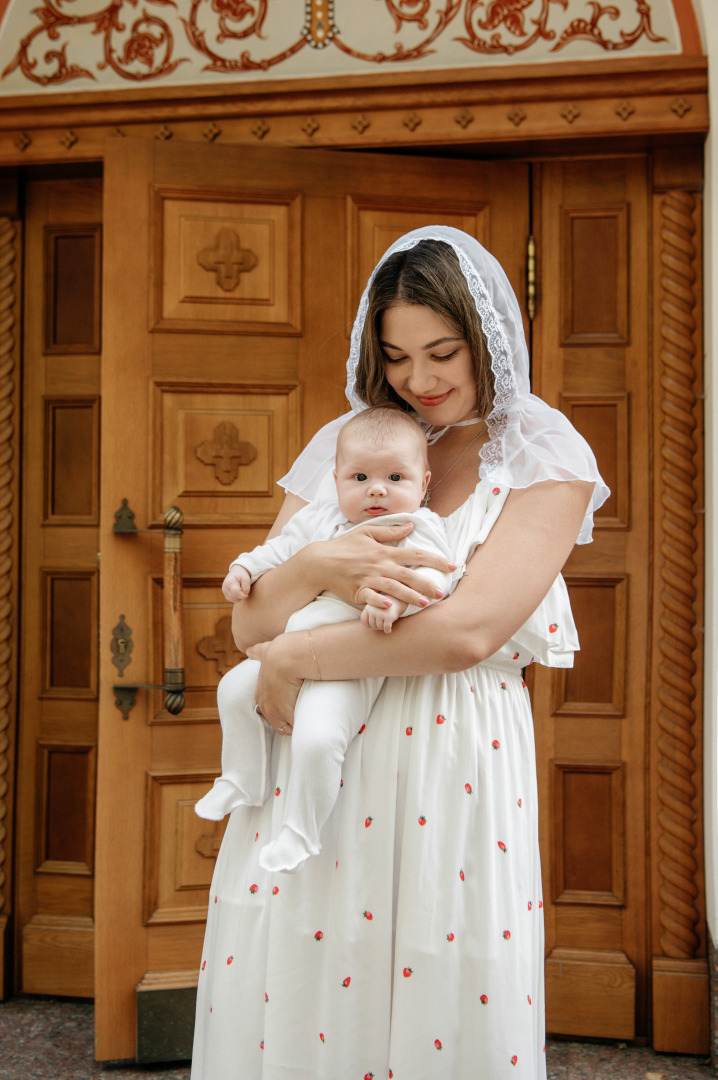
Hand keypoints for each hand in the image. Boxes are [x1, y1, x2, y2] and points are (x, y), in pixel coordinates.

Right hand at [222, 565, 250, 602]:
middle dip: (241, 596)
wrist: (236, 573)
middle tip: (244, 590)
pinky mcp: (225, 594)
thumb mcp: (246, 578)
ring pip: (233, 599)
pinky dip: (236, 598)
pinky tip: (238, 592)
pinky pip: (231, 600)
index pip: (235, 592)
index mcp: (229, 582)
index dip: (242, 595)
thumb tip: (245, 595)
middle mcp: (225, 587)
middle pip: (234, 597)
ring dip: (239, 597)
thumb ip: (246, 587)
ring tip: (241, 590)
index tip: (246, 592)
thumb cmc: (241, 575)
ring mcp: (224, 591)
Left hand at [245, 637, 302, 733]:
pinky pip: (297, 727)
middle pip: (277, 722)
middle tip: (300, 713)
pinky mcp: (289, 716)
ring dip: (296, 724)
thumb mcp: (265, 651)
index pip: (270, 710)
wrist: (287, 657)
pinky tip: (312, 720)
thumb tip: (249, 650)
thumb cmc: (279, 653)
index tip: (291, 706)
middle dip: (288, 720)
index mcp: (261, 694)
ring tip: (307, 718)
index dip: (280, 710)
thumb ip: (257, 652)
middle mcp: (266, 706)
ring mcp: (276, 713)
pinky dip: (304, 725)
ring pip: (287, 727)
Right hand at [318, 522, 454, 609]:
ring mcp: (369, 579)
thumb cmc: (344, 546)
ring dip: (408, 596)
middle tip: (442, 592)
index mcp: (385, 551)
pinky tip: (389, 608)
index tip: (451, 565)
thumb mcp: (367, 532)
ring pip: (393, 588)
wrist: (320, 561)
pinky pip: (370, 598)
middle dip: (426, 584)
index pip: (415, 554)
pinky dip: (379, 603)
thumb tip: (411, 526)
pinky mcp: (358, 592)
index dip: (435, 559)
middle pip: (408, 575)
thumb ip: (391, 531)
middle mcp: (380, 566)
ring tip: (423, 604)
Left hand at [360, 595, 406, 632]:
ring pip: (379, 628)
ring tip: (386, 621)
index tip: (375, 621)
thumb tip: (368, 628)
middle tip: (383, 621)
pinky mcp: (389, 617)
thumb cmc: (383, 608)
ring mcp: (380, 613)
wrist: (397, 601)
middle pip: (372, 626)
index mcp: (368, 607)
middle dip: (378, 626)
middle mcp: (373, 610)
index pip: (364, 622)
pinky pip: (386, 629)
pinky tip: (389, 628)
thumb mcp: (373, 609)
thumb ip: (368, 617)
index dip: (369, 624)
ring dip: (383, 628)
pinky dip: (388, 630)